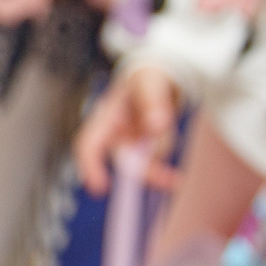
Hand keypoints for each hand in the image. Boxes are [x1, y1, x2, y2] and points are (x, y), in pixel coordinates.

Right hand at [73, 65, 181, 197]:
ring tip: (170, 120)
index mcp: (105, 118)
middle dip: (147, 171)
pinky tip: (176, 176)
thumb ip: (152, 101)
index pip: (89, 144)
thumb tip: (156, 125)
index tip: (99, 187)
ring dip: (162, 147)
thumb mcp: (149, 82)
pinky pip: (154, 165)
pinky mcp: (143, 152)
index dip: (89, 165)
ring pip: (144, 163)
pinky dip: (165, 172)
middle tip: (172, 180)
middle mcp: (113, 136)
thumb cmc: (145, 79)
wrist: (157, 82)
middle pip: (123, 162)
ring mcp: (128, 145)